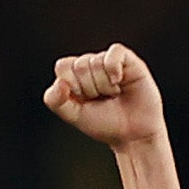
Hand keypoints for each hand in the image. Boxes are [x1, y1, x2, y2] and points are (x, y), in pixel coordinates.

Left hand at [43, 45, 164, 146]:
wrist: (133, 135)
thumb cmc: (105, 124)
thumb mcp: (74, 116)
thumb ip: (55, 101)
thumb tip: (59, 82)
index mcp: (75, 75)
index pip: (63, 67)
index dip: (72, 86)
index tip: (84, 101)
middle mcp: (92, 65)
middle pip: (80, 65)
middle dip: (90, 89)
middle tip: (102, 100)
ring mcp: (109, 61)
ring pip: (96, 62)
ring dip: (104, 86)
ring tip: (114, 95)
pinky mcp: (128, 60)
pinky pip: (114, 52)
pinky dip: (113, 68)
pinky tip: (119, 82)